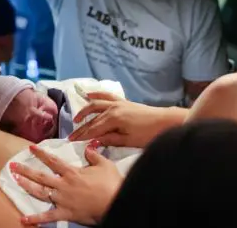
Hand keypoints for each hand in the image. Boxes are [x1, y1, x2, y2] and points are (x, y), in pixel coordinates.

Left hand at [10, 141, 122, 225]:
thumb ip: (94, 156)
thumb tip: (88, 147)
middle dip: (25, 170)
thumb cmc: (111, 184)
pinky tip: (23, 219)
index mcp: (72, 172)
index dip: (40, 154)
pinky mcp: (65, 213)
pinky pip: (48, 217)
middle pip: (41, 176)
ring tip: (16, 181)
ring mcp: (62, 199)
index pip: (52, 160)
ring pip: (40, 193)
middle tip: (13, 166)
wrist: (116, 202)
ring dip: (27, 187)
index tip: (30, 147)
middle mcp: (63, 185)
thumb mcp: (105, 164)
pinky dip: (35, 219)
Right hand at [68, 91, 182, 146]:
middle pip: (92, 118)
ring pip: (95, 105)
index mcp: (113, 119)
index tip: (71, 142)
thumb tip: (93, 142)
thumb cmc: (148, 134)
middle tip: (71, 136)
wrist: (165, 121)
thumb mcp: (128, 140)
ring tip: (77, 118)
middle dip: (81, 128)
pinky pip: (106, 95)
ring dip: (84, 111)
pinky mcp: (123, 101)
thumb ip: (110, 139)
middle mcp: (113, 108)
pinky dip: (96, 94)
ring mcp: (118, 103)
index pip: (93, 129)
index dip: (82, 136)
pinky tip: (88, 95)